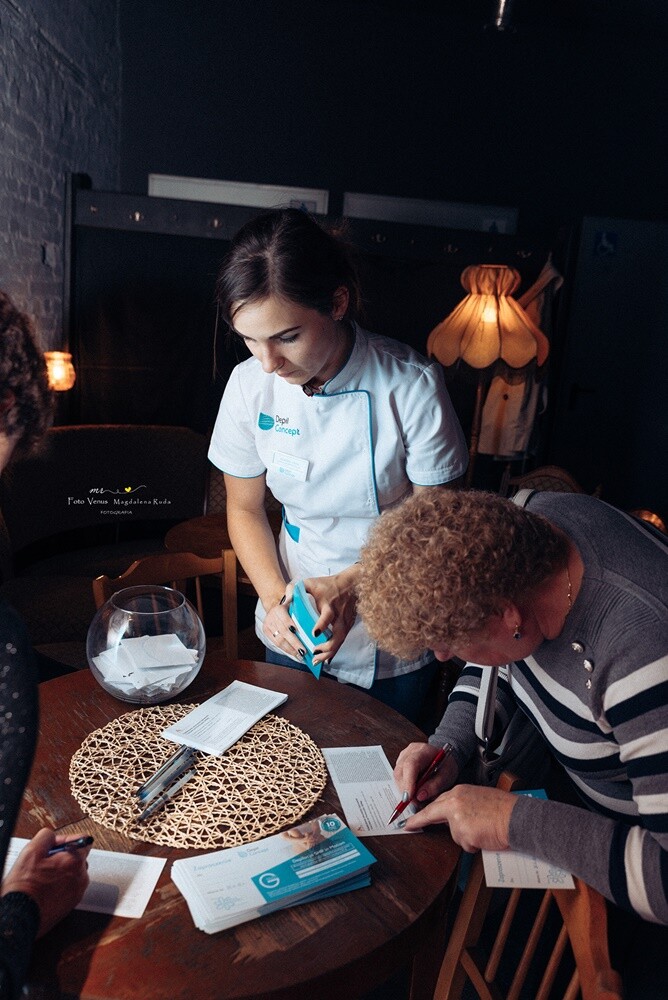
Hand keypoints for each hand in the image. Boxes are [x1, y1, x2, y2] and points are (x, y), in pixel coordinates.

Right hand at [1, 828, 90, 937]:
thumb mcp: (31, 851)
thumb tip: (52, 835)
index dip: (66, 840)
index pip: (84, 840)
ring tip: (42, 878)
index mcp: (74, 862)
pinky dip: (60, 886)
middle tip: (44, 863)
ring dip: (61, 872)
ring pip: (73, 873)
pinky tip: (44, 889)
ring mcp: (77, 893)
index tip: (55, 845)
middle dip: (63, 857)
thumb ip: (47, 836)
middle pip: (78, 857)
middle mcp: (81, 877)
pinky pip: (69, 888)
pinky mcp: (71, 905)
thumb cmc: (24, 889)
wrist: (19, 917)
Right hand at [262, 590, 306, 661]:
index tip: (298, 632)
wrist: (276, 607)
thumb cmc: (289, 603)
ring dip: (291, 649)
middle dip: (294, 642)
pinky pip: (277, 644)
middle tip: (304, 650)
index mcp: (278, 609)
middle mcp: (271, 618)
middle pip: (283, 632)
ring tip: (302, 656)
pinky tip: (296, 655)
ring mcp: (268, 627)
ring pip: (280, 641)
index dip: (290, 625)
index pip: (284, 618)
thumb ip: (292, 592)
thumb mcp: (291, 595)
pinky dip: (287, 650)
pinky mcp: (267, 634)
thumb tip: (292, 588)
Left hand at [302, 566, 359, 664]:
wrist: (353, 584)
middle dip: (327, 647)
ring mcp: (346, 623)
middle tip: (314, 654)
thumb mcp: (312, 583)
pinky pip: (341, 641)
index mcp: (330, 605)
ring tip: (316, 661)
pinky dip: (334, 651)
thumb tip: (285, 600)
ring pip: (340, 641)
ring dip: (329, 653)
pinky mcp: (348, 627)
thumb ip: (296, 589)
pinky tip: (325, 660)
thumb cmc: (329, 584)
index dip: (321, 625)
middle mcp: (339, 616)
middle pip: (337, 635)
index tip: (314, 633)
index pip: (327, 616)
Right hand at [394, 742, 457, 802]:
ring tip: (418, 796)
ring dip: (405, 789)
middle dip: (406, 790)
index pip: (410, 765)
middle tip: (417, 802)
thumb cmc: (446, 766)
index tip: (409, 798)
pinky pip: (398, 777)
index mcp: (424, 750)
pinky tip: (414, 789)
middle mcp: (410, 751)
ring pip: (397, 776)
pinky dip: (405, 786)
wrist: (444, 759)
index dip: (408, 782)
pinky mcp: (400, 762)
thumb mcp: (447, 776)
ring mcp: (403, 756)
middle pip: (400, 772)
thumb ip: (434, 786)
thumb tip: (419, 796)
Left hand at [403, 783, 517, 852]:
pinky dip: (475, 845)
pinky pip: (466, 845)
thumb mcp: (479, 798)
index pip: (437, 802)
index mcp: (459, 792)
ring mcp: (457, 819)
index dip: (426, 811)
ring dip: (467, 837)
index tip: (412, 817)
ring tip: (483, 830)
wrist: (516, 817)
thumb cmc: (503, 808)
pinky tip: (485, 837)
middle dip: (419, 821)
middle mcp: (454, 803)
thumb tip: (453, 816)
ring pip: (455, 834)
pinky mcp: (464, 834)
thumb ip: (463, 805)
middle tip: (407, 826)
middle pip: (433, 813)